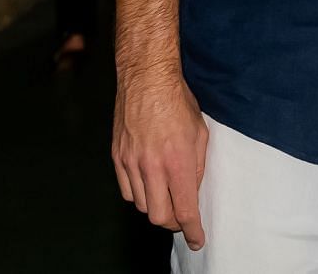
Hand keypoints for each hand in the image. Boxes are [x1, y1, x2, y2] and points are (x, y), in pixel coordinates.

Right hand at [113, 74, 209, 250]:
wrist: (146, 79)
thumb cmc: (178, 102)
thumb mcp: (201, 133)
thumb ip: (196, 166)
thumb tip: (191, 191)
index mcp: (177, 161)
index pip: (184, 210)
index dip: (192, 230)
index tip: (198, 239)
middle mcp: (152, 166)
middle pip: (158, 216)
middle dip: (173, 223)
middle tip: (182, 217)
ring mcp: (131, 162)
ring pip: (140, 205)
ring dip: (155, 207)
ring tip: (166, 195)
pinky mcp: (117, 157)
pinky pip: (126, 190)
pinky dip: (138, 194)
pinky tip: (148, 185)